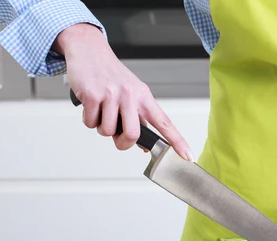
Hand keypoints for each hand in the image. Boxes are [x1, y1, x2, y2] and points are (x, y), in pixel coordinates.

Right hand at [53, 23, 194, 160]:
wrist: (90, 50)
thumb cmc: (112, 74)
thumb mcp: (133, 92)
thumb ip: (139, 118)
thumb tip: (143, 145)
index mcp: (144, 97)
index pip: (164, 123)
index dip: (177, 141)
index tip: (187, 155)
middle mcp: (131, 95)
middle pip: (133, 135)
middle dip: (123, 143)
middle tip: (118, 137)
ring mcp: (111, 95)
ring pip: (107, 132)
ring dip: (102, 128)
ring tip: (101, 111)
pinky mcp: (92, 95)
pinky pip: (90, 122)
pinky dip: (89, 119)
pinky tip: (91, 106)